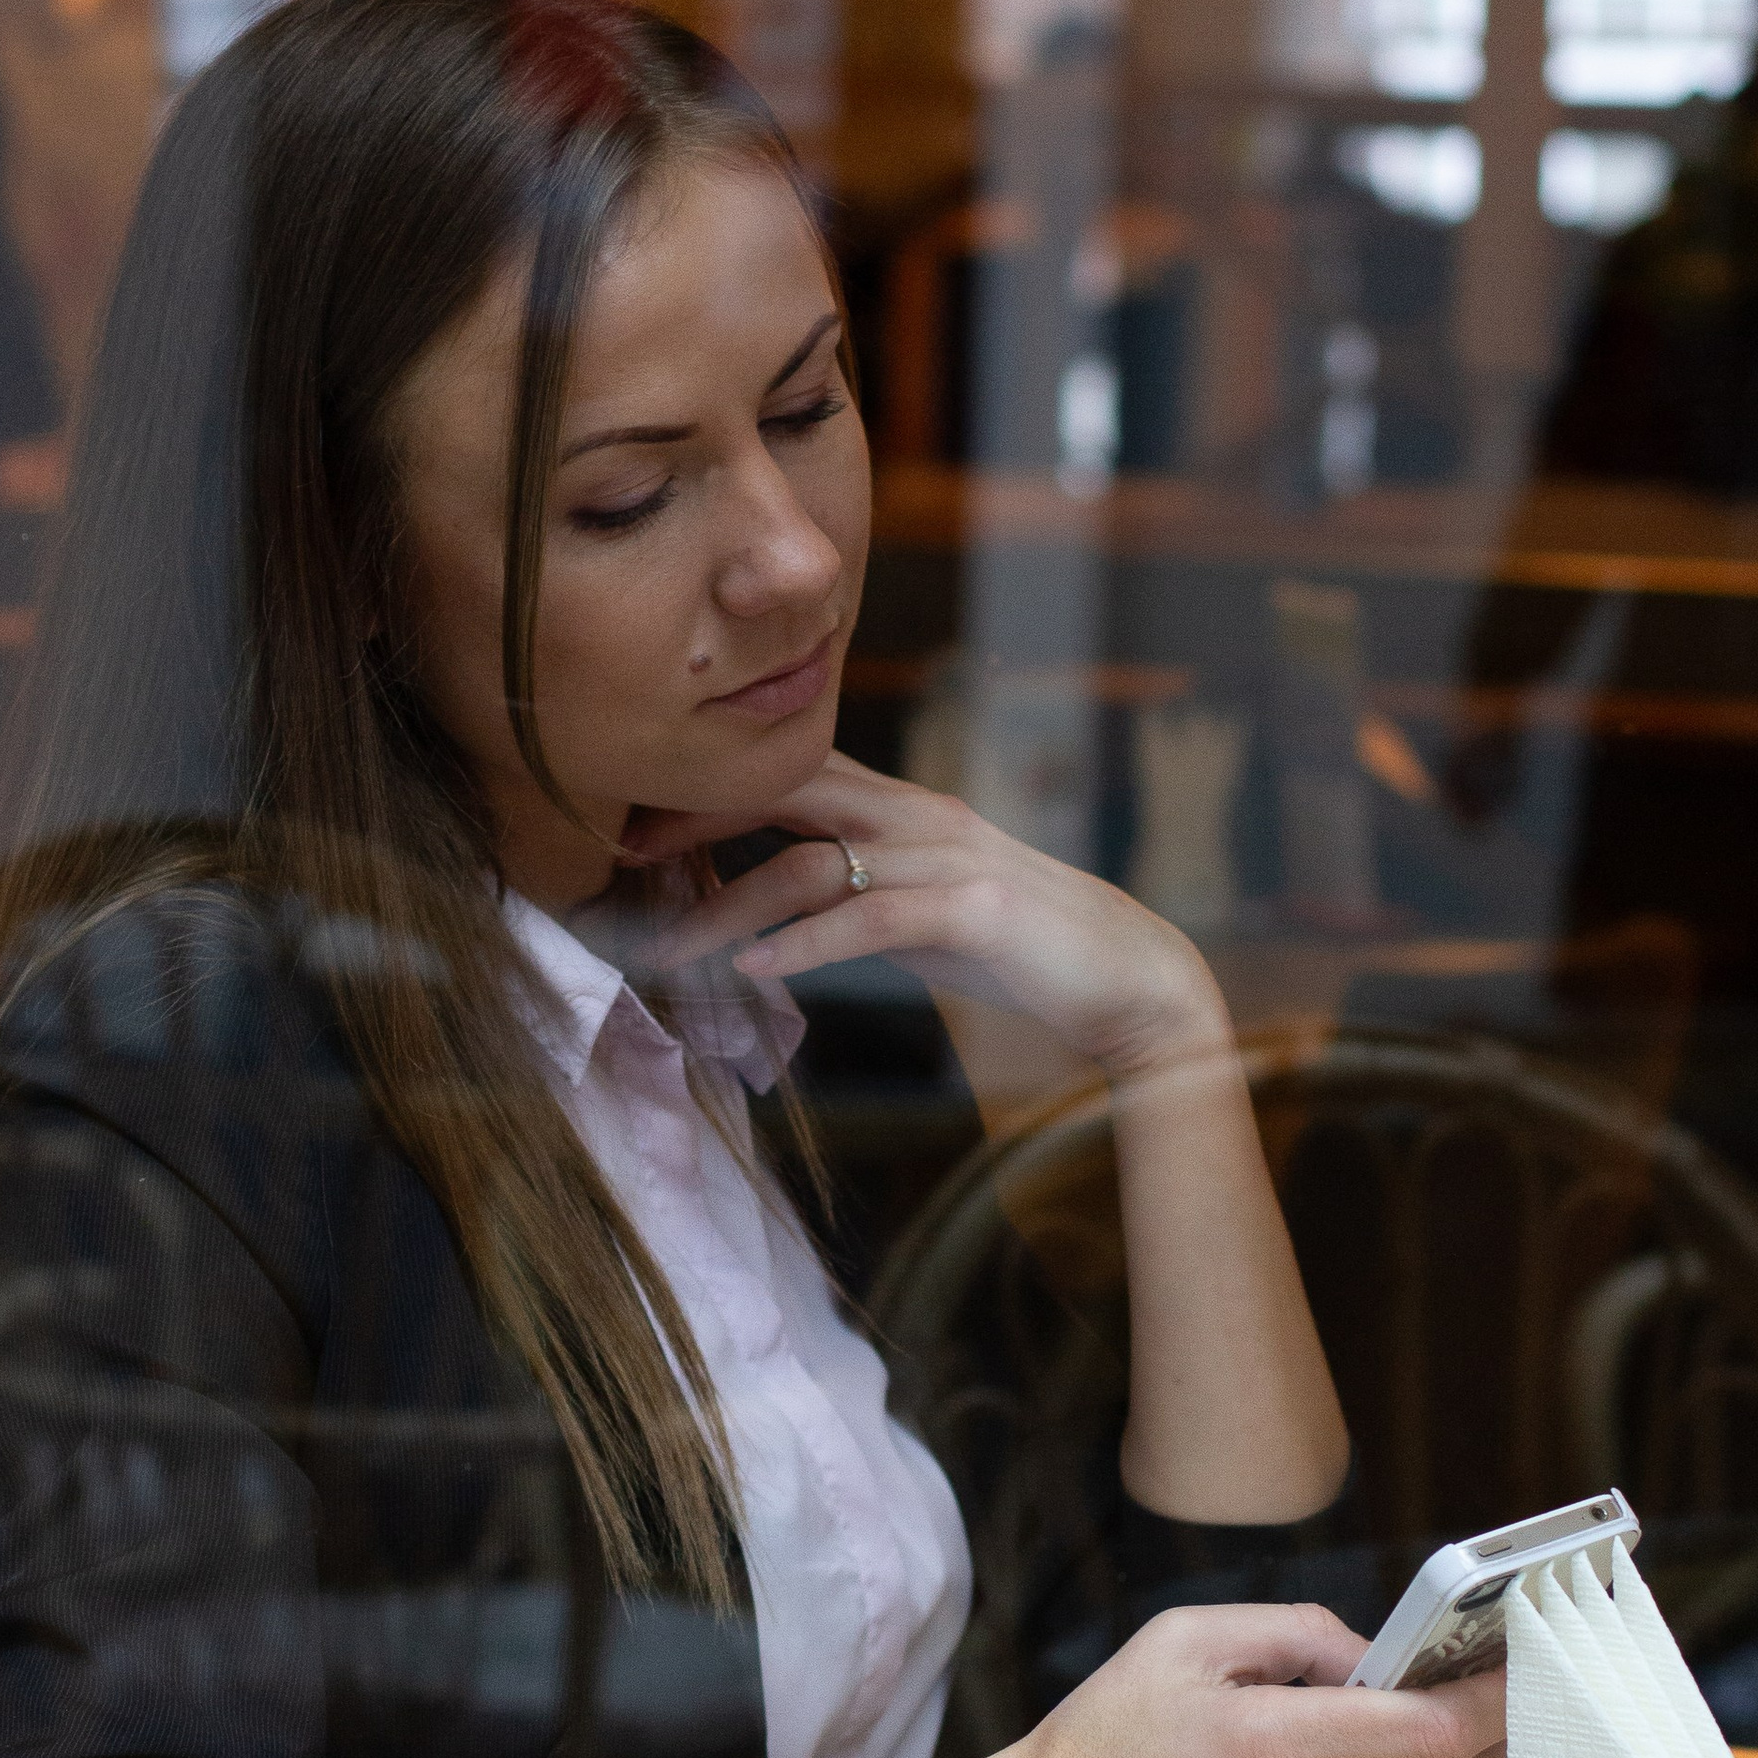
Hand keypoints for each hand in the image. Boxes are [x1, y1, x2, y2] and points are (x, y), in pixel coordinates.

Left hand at [633, 753, 1222, 1081]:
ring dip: (728, 907)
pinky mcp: (976, 909)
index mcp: (908, 812)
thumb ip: (860, 897)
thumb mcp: (927, 914)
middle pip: (787, 791)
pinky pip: (870, 915)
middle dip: (698, 822)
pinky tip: (756, 970)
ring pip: (811, 860)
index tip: (641, 833)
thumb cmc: (1025, 953)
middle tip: (623, 862)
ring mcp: (951, 857)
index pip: (792, 776)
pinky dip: (804, 943)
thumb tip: (779, 912)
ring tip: (670, 952)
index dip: (712, 794)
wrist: (1133, 982)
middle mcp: (923, 817)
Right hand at [969, 1604, 1507, 1757]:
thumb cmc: (1096, 1751)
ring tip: (1477, 1744)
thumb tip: (1378, 1654)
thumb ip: (1294, 1633)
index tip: (1520, 1668)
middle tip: (1513, 1697)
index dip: (1498, 1698)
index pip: (1436, 1730)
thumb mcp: (1181, 1644)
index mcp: (1272, 1747)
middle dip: (1502, 1736)